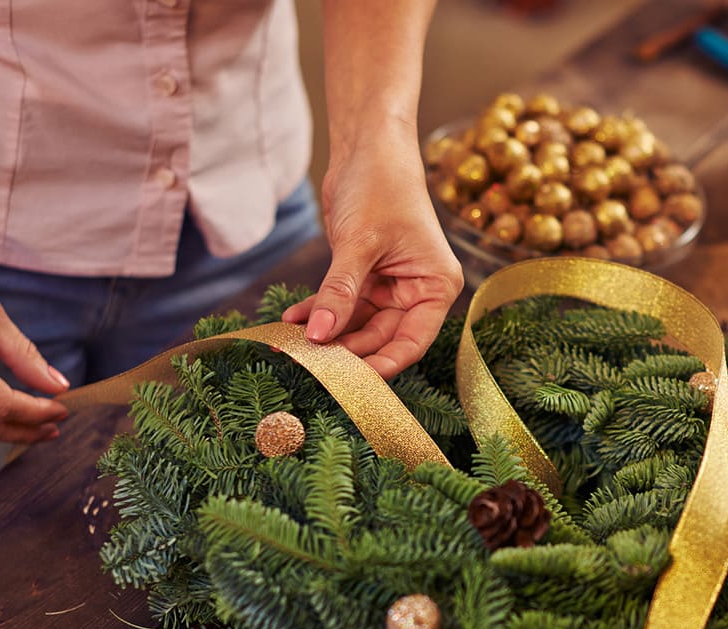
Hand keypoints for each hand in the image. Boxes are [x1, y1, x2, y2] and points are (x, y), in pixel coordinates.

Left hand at [284, 131, 461, 378]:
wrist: (367, 146)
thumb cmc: (382, 186)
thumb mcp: (360, 243)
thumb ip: (341, 291)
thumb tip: (320, 335)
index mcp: (435, 287)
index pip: (411, 341)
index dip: (383, 364)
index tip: (352, 383)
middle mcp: (416, 291)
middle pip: (381, 338)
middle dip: (347, 350)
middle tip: (312, 364)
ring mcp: (389, 286)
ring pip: (357, 325)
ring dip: (327, 333)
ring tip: (293, 342)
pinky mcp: (363, 276)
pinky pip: (341, 304)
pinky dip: (318, 311)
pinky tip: (292, 318)